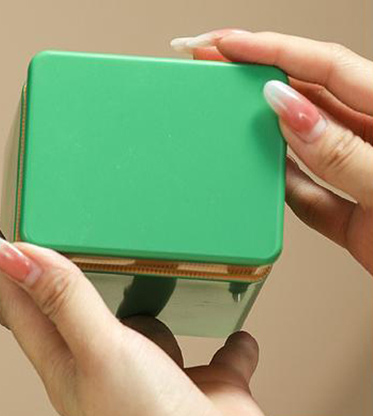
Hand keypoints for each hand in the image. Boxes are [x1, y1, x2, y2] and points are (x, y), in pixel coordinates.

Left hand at [0, 186, 283, 415]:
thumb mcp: (97, 350)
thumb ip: (61, 298)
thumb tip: (7, 253)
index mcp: (63, 363)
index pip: (13, 299)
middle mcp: (101, 370)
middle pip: (62, 308)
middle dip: (40, 269)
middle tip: (23, 231)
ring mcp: (152, 380)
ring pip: (135, 327)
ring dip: (128, 300)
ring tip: (122, 269)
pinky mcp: (204, 390)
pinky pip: (214, 355)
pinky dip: (223, 340)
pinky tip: (234, 327)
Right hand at [172, 29, 372, 275]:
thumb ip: (338, 150)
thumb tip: (287, 109)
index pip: (326, 67)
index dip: (271, 50)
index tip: (226, 44)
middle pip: (309, 98)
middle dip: (256, 78)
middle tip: (210, 67)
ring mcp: (365, 180)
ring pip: (303, 146)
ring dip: (262, 132)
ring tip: (222, 115)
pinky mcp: (356, 220)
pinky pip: (307, 199)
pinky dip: (280, 192)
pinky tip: (258, 181)